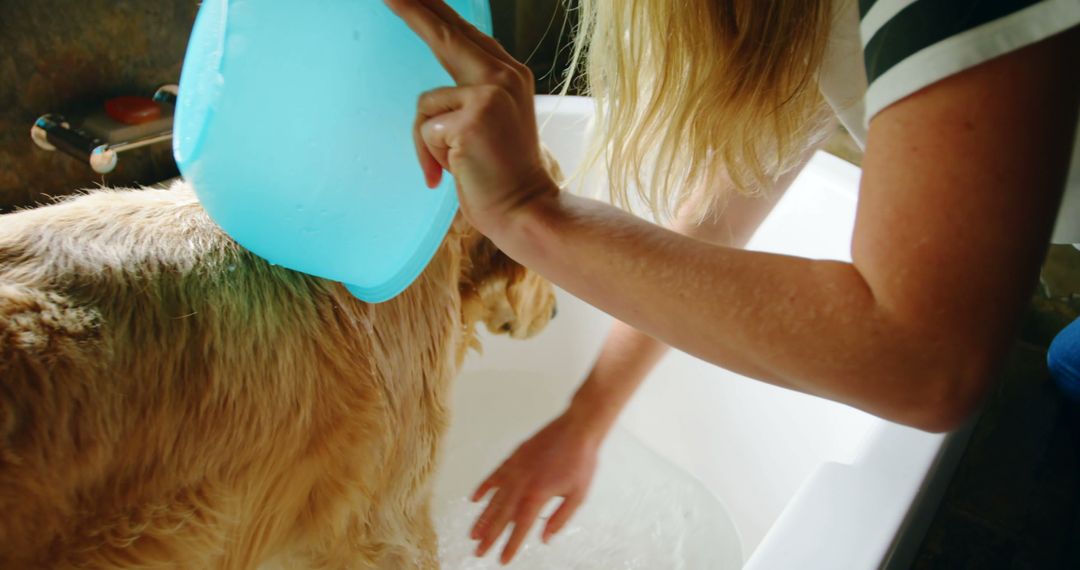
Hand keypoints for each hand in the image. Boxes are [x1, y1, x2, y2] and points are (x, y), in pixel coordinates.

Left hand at [384, 0, 556, 235]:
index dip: (433, 9)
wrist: (525, 209)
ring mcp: (489, 95)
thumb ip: (470, 93)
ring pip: (426, 105)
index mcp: (509, 74)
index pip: (463, 32)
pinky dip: (430, 157)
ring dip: (428, 142)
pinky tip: (456, 171)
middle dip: (410, 7)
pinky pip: (425, 131)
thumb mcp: (490, 123)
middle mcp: (503, 76)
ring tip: (457, 165)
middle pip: (444, 33)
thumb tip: (434, 91)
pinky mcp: (470, 120)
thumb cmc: (500, 174)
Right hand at [469, 410, 602, 563]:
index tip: (502, 560)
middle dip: (489, 537)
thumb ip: (559, 519)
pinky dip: (484, 488)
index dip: (511, 545)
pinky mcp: (514, 458)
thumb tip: (544, 538)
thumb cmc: (581, 462)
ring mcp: (515, 469)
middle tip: (478, 553)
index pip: (520, 527)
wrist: (577, 428)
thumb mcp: (578, 496)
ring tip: (473, 534)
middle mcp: (521, 483)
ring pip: (494, 498)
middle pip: (501, 516)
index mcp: (537, 495)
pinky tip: (475, 499)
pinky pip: (494, 475)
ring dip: (482, 518)